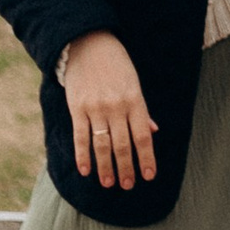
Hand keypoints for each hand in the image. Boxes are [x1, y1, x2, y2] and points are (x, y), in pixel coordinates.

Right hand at [61, 33, 156, 190]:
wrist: (89, 44)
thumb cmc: (117, 65)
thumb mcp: (135, 83)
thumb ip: (142, 110)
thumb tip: (152, 132)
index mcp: (135, 101)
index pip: (143, 136)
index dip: (147, 158)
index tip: (149, 176)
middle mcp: (116, 107)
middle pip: (123, 145)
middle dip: (127, 168)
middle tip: (128, 185)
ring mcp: (95, 108)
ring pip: (102, 145)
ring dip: (106, 167)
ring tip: (109, 184)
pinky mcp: (77, 108)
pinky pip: (80, 137)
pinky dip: (83, 155)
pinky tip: (86, 170)